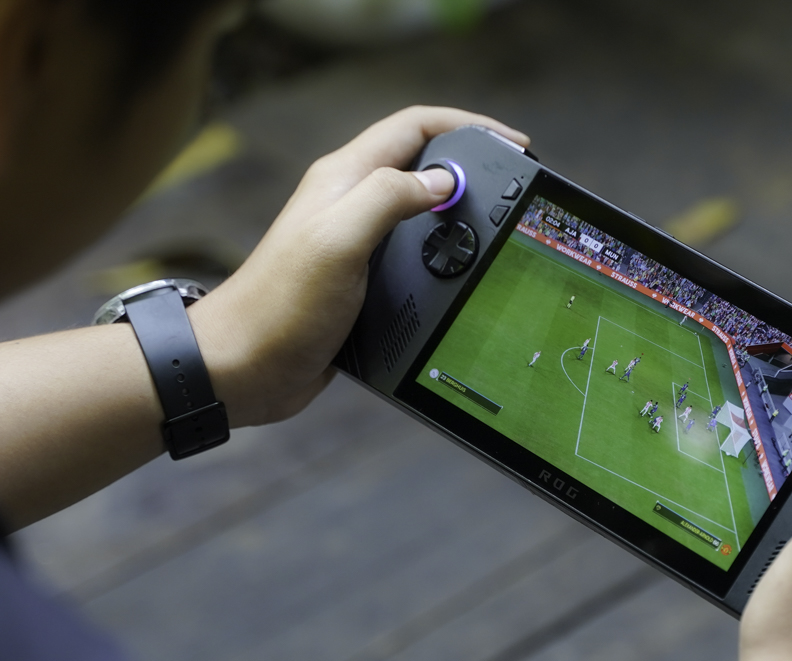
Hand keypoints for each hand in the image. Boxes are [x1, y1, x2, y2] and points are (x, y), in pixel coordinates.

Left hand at [188, 106, 528, 426]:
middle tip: (512, 181)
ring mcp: (355, 242)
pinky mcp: (361, 280)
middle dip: (469, 162)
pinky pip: (412, 253)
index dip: (467, 126)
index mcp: (343, 179)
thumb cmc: (280, 306)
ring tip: (495, 222)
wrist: (243, 367)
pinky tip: (461, 269)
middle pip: (420, 162)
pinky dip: (443, 252)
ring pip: (419, 208)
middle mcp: (350, 203)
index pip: (414, 128)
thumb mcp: (339, 240)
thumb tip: (443, 180)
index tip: (512, 144)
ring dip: (459, 208)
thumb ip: (389, 198)